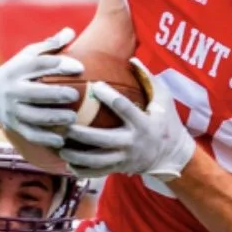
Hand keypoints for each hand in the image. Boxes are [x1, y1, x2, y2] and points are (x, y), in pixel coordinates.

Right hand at [0, 28, 82, 148]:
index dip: (60, 65)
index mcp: (17, 69)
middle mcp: (11, 90)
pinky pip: (30, 134)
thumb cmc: (20, 71)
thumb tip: (70, 31)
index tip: (80, 68)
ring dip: (53, 118)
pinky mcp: (14, 126)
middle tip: (75, 95)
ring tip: (73, 118)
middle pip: (34, 92)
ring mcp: (11, 110)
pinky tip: (62, 139)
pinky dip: (45, 138)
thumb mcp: (30, 55)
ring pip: (33, 116)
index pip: (39, 65)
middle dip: (55, 94)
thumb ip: (50, 45)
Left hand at [60, 70, 195, 180]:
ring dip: (77, 155)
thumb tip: (132, 58)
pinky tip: (67, 163)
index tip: (93, 85)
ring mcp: (125, 158)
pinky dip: (82, 170)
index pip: (124, 108)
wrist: (172, 156)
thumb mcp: (163, 99)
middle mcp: (132, 142)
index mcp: (143, 123)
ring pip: (98, 160)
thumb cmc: (166, 122)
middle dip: (82, 133)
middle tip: (64, 124)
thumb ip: (149, 79)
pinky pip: (98, 172)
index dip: (108, 96)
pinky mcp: (120, 168)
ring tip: (60, 146)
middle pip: (104, 139)